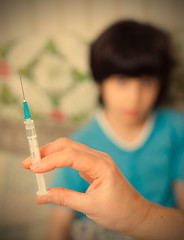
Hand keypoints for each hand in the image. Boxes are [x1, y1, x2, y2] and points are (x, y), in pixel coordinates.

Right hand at [22, 138, 150, 235]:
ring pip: (70, 148)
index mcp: (101, 165)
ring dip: (51, 153)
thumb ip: (64, 198)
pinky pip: (74, 156)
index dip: (49, 160)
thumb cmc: (119, 211)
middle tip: (29, 163)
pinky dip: (59, 158)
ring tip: (35, 164)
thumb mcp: (90, 207)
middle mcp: (99, 157)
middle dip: (47, 151)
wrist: (136, 213)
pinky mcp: (94, 164)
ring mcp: (97, 159)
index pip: (71, 155)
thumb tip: (41, 196)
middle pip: (68, 145)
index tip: (32, 169)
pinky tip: (50, 165)